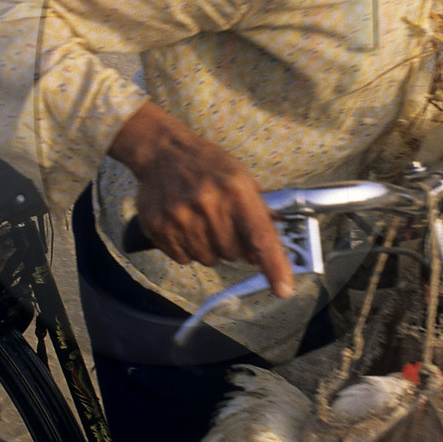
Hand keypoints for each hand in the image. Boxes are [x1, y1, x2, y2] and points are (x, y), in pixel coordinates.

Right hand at [109, 103, 294, 298]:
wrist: (162, 151)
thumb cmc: (207, 165)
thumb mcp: (240, 177)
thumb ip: (257, 213)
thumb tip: (263, 253)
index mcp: (235, 189)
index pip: (260, 235)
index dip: (274, 265)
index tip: (284, 289)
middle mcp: (208, 204)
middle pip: (233, 254)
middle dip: (232, 245)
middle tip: (221, 222)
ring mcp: (180, 216)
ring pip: (208, 259)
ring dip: (208, 247)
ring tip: (200, 220)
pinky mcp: (158, 227)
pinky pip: (183, 258)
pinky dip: (187, 248)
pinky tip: (183, 224)